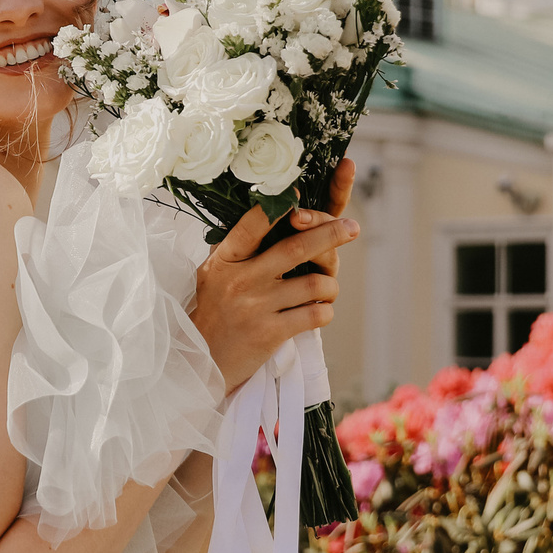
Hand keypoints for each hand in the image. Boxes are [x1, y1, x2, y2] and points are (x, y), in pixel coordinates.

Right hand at [191, 161, 357, 395]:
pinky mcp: (271, 333)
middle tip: (352, 227)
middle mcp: (241, 279)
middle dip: (331, 233)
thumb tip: (267, 216)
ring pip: (314, 283)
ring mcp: (256, 306)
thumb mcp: (213, 274)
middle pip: (296, 247)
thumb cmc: (213, 312)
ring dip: (330, 286)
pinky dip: (325, 311)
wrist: (201, 360)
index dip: (278, 206)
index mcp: (226, 260)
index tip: (299, 192)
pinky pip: (315, 314)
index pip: (253, 224)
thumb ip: (238, 251)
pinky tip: (318, 311)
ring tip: (327, 290)